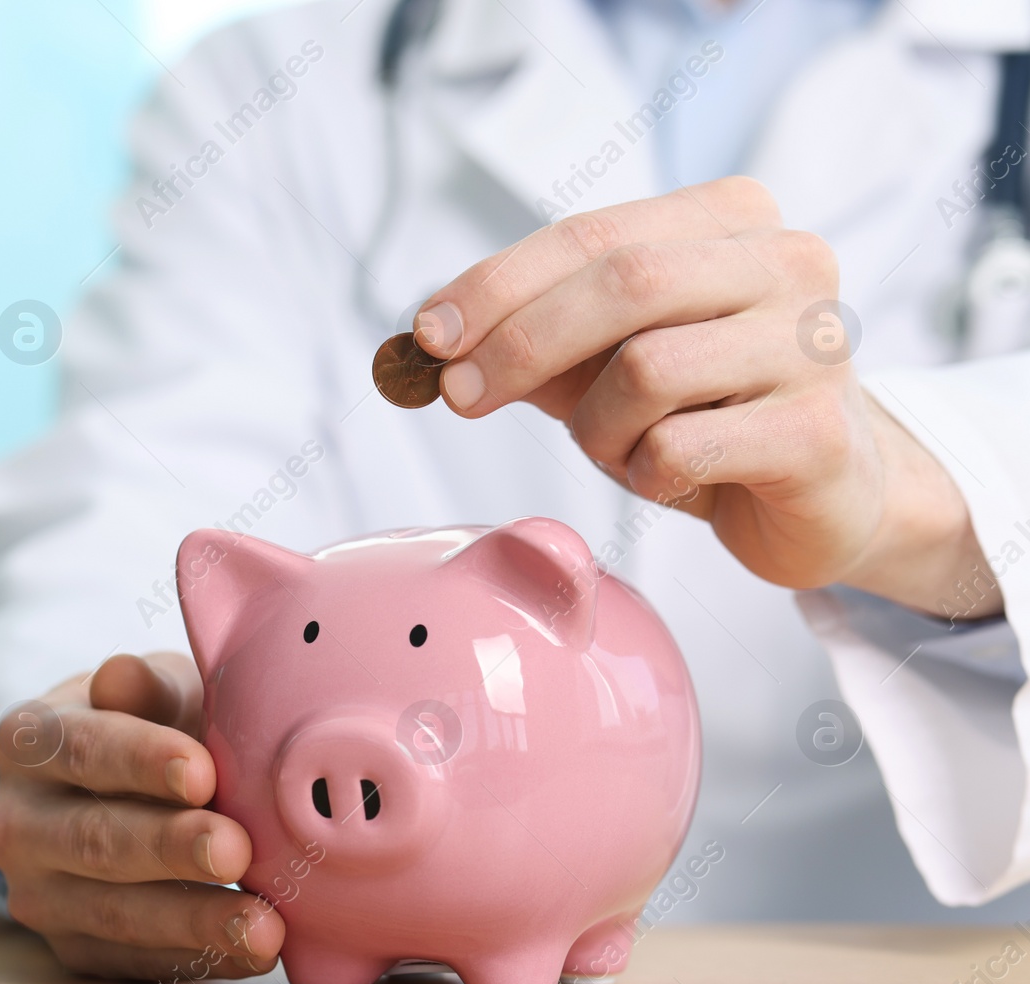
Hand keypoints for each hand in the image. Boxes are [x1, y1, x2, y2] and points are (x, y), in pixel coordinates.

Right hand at [0, 652, 283, 979]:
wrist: (118, 790)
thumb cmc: (152, 725)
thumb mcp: (155, 690)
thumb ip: (146, 687)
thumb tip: (122, 675)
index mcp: (29, 741)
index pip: (81, 749)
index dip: (141, 761)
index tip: (203, 773)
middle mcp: (15, 822)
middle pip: (93, 839)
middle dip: (171, 848)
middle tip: (236, 849)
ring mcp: (36, 893)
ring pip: (112, 913)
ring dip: (194, 920)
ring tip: (264, 925)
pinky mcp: (70, 947)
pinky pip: (132, 962)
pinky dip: (196, 958)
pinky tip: (252, 952)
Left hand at [413, 177, 1000, 619]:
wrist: (826, 494)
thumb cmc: (704, 414)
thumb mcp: (606, 362)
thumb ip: (532, 338)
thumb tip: (427, 339)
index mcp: (732, 218)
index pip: (590, 234)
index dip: (497, 284)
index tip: (428, 334)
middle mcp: (788, 261)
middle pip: (624, 282)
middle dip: (520, 342)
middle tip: (459, 395)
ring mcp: (816, 344)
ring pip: (647, 369)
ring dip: (596, 427)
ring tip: (617, 448)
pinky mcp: (819, 433)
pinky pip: (679, 449)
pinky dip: (642, 473)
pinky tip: (668, 476)